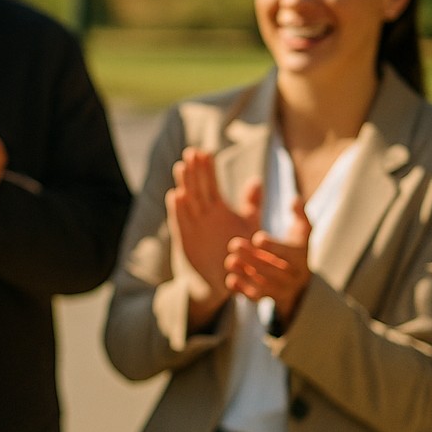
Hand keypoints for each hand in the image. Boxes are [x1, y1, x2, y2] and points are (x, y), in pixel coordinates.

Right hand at [166, 148, 259, 328]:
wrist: (225, 280)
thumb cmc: (237, 252)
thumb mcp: (249, 225)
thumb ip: (252, 204)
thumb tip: (256, 180)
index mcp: (217, 209)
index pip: (210, 184)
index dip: (207, 168)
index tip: (204, 151)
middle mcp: (203, 215)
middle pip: (197, 188)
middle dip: (194, 170)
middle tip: (190, 152)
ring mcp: (193, 227)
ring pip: (187, 202)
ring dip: (184, 184)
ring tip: (181, 167)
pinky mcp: (186, 241)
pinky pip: (181, 223)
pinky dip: (177, 210)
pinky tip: (175, 195)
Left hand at [225, 196, 311, 324]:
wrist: (299, 282)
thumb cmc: (296, 248)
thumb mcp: (302, 231)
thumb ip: (299, 213)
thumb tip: (295, 198)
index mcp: (299, 256)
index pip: (287, 253)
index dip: (272, 246)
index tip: (257, 237)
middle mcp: (292, 275)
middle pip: (272, 270)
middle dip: (252, 258)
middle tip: (234, 244)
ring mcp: (280, 289)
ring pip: (263, 285)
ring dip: (245, 273)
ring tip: (230, 261)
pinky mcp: (267, 298)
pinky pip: (254, 298)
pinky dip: (242, 290)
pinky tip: (230, 279)